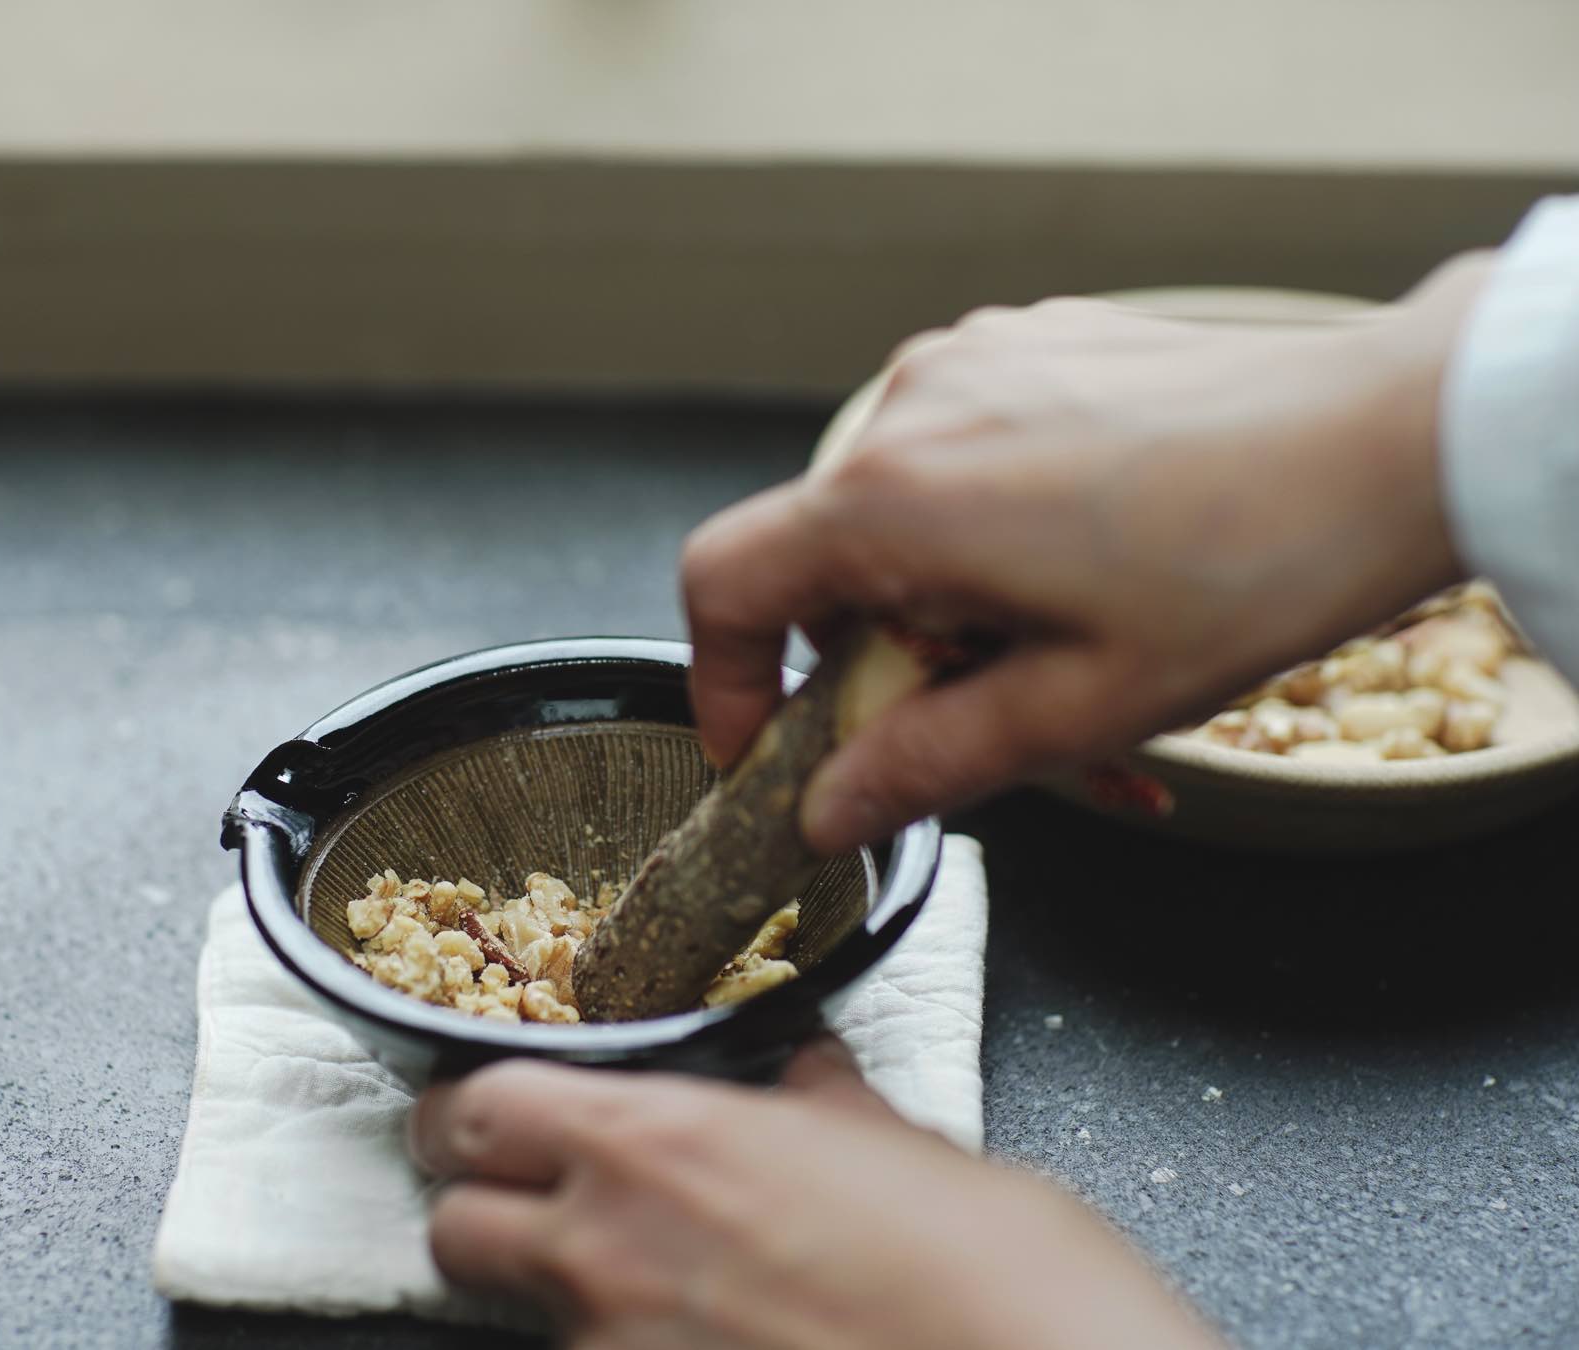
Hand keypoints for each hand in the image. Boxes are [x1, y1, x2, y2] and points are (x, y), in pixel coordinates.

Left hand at [411, 1040, 1224, 1349]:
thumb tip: (809, 1082)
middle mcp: (613, 1254)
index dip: (472, 1107)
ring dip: (560, 1296)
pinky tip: (708, 1340)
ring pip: (523, 1320)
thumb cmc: (992, 1273)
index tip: (490, 1111)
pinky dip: (633, 1349)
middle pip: (451, 1227)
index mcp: (662, 1144)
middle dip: (476, 1206)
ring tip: (653, 1285)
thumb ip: (823, 1109)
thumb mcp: (906, 1149)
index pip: (479, 1106)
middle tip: (531, 1196)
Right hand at [681, 258, 1494, 851]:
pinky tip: (1091, 581)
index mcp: (897, 496)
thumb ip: (926, 766)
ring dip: (957, 609)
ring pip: (907, 520)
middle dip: (890, 666)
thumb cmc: (1254, 561)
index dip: (725, 677)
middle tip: (990, 730)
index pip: (724, 580)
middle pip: (829, 565)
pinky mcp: (1033, 348)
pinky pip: (968, 463)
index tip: (770, 745)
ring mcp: (975, 364)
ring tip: (1074, 663)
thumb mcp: (1079, 706)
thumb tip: (827, 810)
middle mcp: (913, 407)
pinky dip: (996, 541)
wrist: (1396, 432)